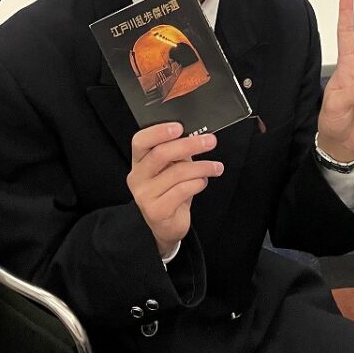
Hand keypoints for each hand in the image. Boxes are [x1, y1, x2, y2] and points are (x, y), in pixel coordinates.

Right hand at [127, 122, 222, 255]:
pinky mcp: (156, 211)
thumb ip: (178, 152)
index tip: (179, 126)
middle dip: (189, 144)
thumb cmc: (171, 191)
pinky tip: (203, 182)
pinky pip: (182, 190)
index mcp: (139, 161)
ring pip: (177, 172)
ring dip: (202, 167)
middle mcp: (138, 177)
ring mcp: (144, 195)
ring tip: (216, 167)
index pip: (140, 141)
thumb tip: (198, 135)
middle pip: (161, 154)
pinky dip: (197, 183)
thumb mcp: (172, 167)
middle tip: (210, 141)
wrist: (167, 225)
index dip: (158, 131)